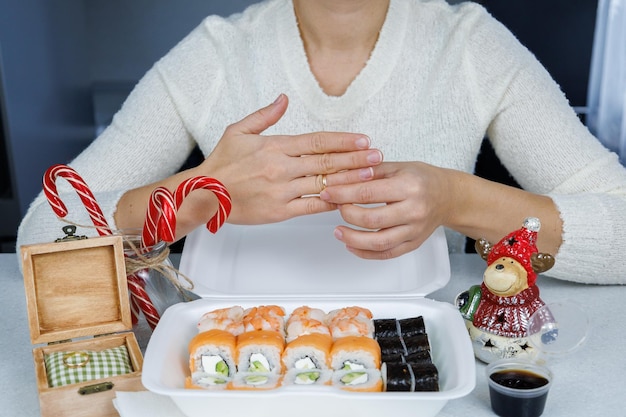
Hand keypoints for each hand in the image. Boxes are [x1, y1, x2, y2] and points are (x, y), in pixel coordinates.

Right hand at [195, 94, 383, 224]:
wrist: (204, 194)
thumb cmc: (221, 163)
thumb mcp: (238, 131)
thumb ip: (265, 115)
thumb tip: (284, 98)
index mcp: (275, 146)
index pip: (317, 141)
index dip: (343, 140)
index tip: (363, 140)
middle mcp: (282, 167)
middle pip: (326, 162)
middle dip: (355, 159)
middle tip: (377, 157)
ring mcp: (282, 190)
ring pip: (323, 184)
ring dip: (349, 180)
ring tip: (371, 176)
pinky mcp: (280, 211)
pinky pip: (311, 207)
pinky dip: (330, 203)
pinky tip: (347, 199)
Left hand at [319, 161, 453, 258]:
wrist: (448, 196)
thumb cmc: (422, 179)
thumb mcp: (397, 167)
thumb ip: (368, 172)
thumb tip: (339, 179)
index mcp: (409, 186)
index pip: (368, 193)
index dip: (343, 194)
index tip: (328, 193)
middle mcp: (414, 210)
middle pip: (371, 219)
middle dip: (346, 214)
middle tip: (335, 208)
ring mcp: (414, 230)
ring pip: (378, 242)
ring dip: (352, 239)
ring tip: (338, 232)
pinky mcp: (413, 243)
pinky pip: (386, 253)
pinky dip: (366, 253)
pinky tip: (352, 246)